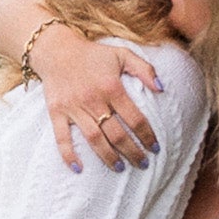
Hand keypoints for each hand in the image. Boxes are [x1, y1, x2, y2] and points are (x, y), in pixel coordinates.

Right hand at [30, 24, 162, 171]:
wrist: (56, 50)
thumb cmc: (93, 54)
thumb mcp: (122, 54)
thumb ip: (144, 69)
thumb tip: (162, 89)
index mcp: (111, 87)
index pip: (134, 118)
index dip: (147, 135)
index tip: (155, 148)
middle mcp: (93, 99)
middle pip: (116, 134)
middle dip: (132, 151)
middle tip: (143, 164)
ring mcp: (74, 108)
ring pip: (94, 138)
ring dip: (108, 157)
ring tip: (120, 168)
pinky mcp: (56, 112)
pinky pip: (61, 137)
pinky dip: (68, 154)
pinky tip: (78, 169)